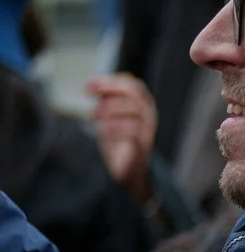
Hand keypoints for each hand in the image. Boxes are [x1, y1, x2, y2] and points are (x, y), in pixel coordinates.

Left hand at [86, 73, 156, 201]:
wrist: (128, 169)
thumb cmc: (118, 139)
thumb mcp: (111, 115)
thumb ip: (107, 99)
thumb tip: (94, 84)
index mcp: (142, 105)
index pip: (132, 84)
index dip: (110, 81)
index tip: (90, 86)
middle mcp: (148, 115)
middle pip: (134, 93)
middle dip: (109, 90)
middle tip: (90, 97)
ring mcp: (147, 129)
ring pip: (132, 109)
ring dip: (108, 109)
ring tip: (92, 116)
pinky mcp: (142, 145)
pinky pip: (131, 130)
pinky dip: (112, 128)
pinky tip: (101, 131)